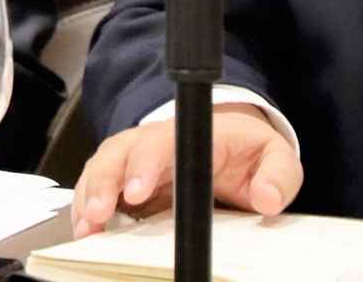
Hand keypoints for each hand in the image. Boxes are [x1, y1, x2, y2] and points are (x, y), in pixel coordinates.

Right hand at [69, 103, 302, 237]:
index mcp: (190, 134)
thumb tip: (268, 197)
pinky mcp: (124, 179)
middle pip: (119, 152)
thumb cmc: (246, 148)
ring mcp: (135, 159)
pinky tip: (84, 228)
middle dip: (104, 182)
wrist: (229, 139)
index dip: (144, 164)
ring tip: (86, 227)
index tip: (138, 191)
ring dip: (89, 195)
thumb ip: (278, 174)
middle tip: (99, 214)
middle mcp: (154, 142)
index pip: (161, 142)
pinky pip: (96, 186)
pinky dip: (85, 205)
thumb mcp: (274, 155)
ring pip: (101, 167)